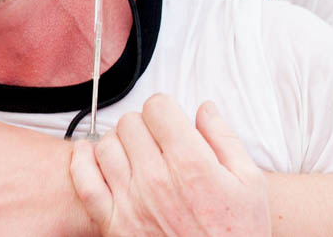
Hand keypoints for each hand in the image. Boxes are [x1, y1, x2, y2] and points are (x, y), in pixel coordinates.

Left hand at [70, 94, 269, 236]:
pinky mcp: (113, 224)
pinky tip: (91, 154)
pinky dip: (83, 162)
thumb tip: (204, 108)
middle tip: (155, 140)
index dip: (165, 110)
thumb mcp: (249, 184)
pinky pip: (84, 181)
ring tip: (134, 154)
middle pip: (130, 123)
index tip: (170, 121)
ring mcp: (131, 202)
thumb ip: (224, 139)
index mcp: (191, 165)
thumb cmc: (236, 234)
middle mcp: (156, 180)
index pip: (157, 107)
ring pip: (106, 145)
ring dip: (118, 143)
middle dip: (144, 125)